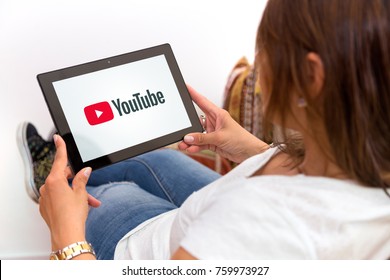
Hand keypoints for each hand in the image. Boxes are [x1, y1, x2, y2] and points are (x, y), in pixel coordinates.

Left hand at [39, 134, 100, 250]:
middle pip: (63, 175)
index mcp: (54, 181)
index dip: (60, 147)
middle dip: (77, 178)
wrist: (67, 235)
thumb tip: (84, 171)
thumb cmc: (72, 215)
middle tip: (87, 183)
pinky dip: (70, 199)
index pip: (59, 159)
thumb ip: (82, 179)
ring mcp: (46, 198)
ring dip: (76, 192)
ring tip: (89, 201)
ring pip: (63, 188)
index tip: (57, 137)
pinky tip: (81, 206)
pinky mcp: (46, 207)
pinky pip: (59, 198)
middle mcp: (47, 188)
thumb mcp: (81, 194)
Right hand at [178, 85, 269, 162]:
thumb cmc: (241, 140)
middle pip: (196, 121)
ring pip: (197, 134)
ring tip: (183, 144)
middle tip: (178, 130)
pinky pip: (200, 143)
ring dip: (190, 140)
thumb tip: (188, 137)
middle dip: (187, 126)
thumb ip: (202, 138)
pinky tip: (190, 149)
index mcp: (218, 114)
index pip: (202, 101)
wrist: (249, 153)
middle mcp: (214, 122)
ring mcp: (213, 132)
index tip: (184, 87)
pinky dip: (195, 146)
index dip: (193, 94)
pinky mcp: (213, 142)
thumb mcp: (219, 137)